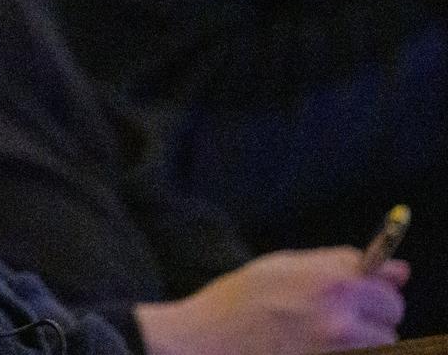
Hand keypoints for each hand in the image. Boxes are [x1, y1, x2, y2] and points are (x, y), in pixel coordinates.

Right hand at [136, 247, 407, 354]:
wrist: (210, 340)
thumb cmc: (242, 298)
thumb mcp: (286, 266)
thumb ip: (341, 264)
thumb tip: (400, 270)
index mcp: (330, 281)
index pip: (383, 280)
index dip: (371, 285)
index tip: (359, 291)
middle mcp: (342, 317)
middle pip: (392, 312)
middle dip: (374, 312)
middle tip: (339, 315)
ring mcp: (338, 348)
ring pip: (385, 342)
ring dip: (366, 339)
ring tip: (325, 335)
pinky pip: (364, 354)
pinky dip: (350, 349)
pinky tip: (318, 345)